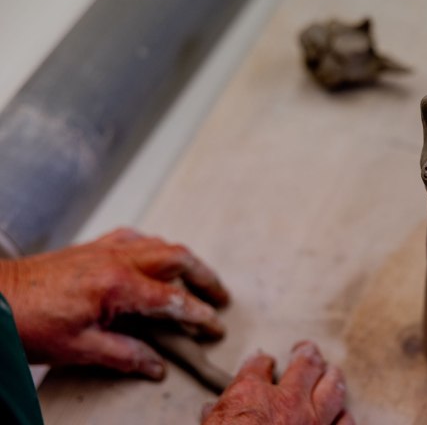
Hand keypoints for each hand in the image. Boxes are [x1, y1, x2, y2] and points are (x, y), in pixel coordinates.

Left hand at [0, 227, 228, 379]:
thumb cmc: (29, 322)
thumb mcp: (78, 348)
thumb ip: (124, 355)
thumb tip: (156, 366)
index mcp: (117, 284)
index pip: (172, 299)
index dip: (198, 315)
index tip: (214, 327)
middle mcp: (117, 258)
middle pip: (178, 259)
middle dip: (205, 278)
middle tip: (221, 297)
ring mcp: (106, 248)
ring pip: (161, 244)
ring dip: (185, 261)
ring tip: (198, 279)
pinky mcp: (93, 246)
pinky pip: (136, 237)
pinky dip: (156, 247)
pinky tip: (157, 258)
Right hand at [202, 341, 352, 424]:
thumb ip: (214, 416)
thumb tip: (209, 410)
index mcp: (251, 394)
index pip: (260, 365)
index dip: (262, 362)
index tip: (264, 362)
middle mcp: (286, 402)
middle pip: (305, 365)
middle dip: (307, 354)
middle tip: (307, 350)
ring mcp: (311, 423)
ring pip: (332, 388)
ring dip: (333, 377)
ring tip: (332, 372)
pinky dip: (344, 418)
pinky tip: (343, 414)